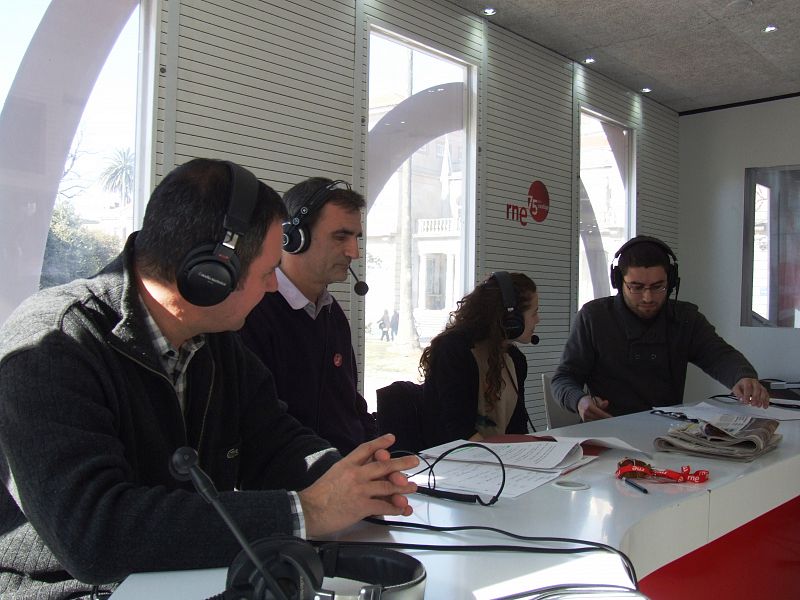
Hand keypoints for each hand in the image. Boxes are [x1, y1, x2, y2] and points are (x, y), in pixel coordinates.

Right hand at [298, 434, 418, 536]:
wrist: (307, 510)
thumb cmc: (317, 495)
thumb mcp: (333, 474)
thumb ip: (349, 470)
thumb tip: (365, 471)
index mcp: (347, 465)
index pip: (366, 449)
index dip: (380, 443)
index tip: (391, 438)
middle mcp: (356, 474)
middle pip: (383, 466)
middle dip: (401, 463)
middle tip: (413, 461)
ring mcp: (360, 490)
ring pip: (387, 486)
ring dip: (402, 487)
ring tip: (413, 486)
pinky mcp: (361, 506)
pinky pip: (383, 506)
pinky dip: (395, 508)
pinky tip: (402, 509)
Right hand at [577, 394, 611, 421]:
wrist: (580, 403)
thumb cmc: (589, 401)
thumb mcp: (595, 399)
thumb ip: (601, 402)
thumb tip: (606, 402)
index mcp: (589, 406)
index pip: (600, 413)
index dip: (606, 416)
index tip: (611, 418)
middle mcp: (586, 412)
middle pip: (598, 418)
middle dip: (605, 420)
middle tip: (610, 421)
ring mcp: (584, 417)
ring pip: (596, 422)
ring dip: (601, 422)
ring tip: (606, 422)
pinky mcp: (584, 420)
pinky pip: (592, 423)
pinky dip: (597, 423)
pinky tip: (601, 423)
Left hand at [731, 378, 769, 408]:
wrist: (745, 383)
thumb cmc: (741, 386)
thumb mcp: (736, 388)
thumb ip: (738, 393)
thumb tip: (741, 399)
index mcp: (747, 381)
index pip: (748, 387)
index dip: (747, 395)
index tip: (745, 401)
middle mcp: (754, 383)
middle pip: (757, 389)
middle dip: (755, 398)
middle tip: (753, 404)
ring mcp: (760, 386)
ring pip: (763, 392)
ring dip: (762, 400)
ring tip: (758, 405)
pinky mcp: (764, 390)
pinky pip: (767, 395)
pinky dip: (766, 401)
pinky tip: (765, 406)